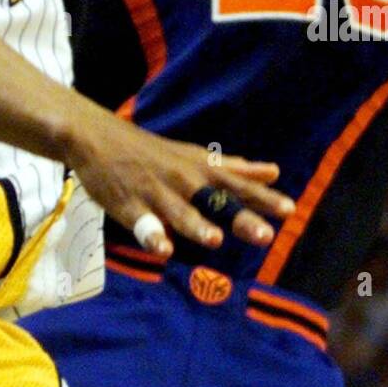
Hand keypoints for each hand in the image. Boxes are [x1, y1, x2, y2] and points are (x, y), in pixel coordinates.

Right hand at [66, 107, 294, 257]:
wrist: (97, 137)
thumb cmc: (153, 152)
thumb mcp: (196, 156)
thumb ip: (235, 168)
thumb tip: (273, 171)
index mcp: (201, 169)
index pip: (238, 184)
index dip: (263, 197)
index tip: (289, 210)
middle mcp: (183, 180)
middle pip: (216, 199)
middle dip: (240, 216)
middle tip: (266, 235)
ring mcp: (156, 192)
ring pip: (179, 211)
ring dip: (196, 224)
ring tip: (214, 240)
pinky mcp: (129, 205)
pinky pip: (142, 223)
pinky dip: (152, 235)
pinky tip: (163, 249)